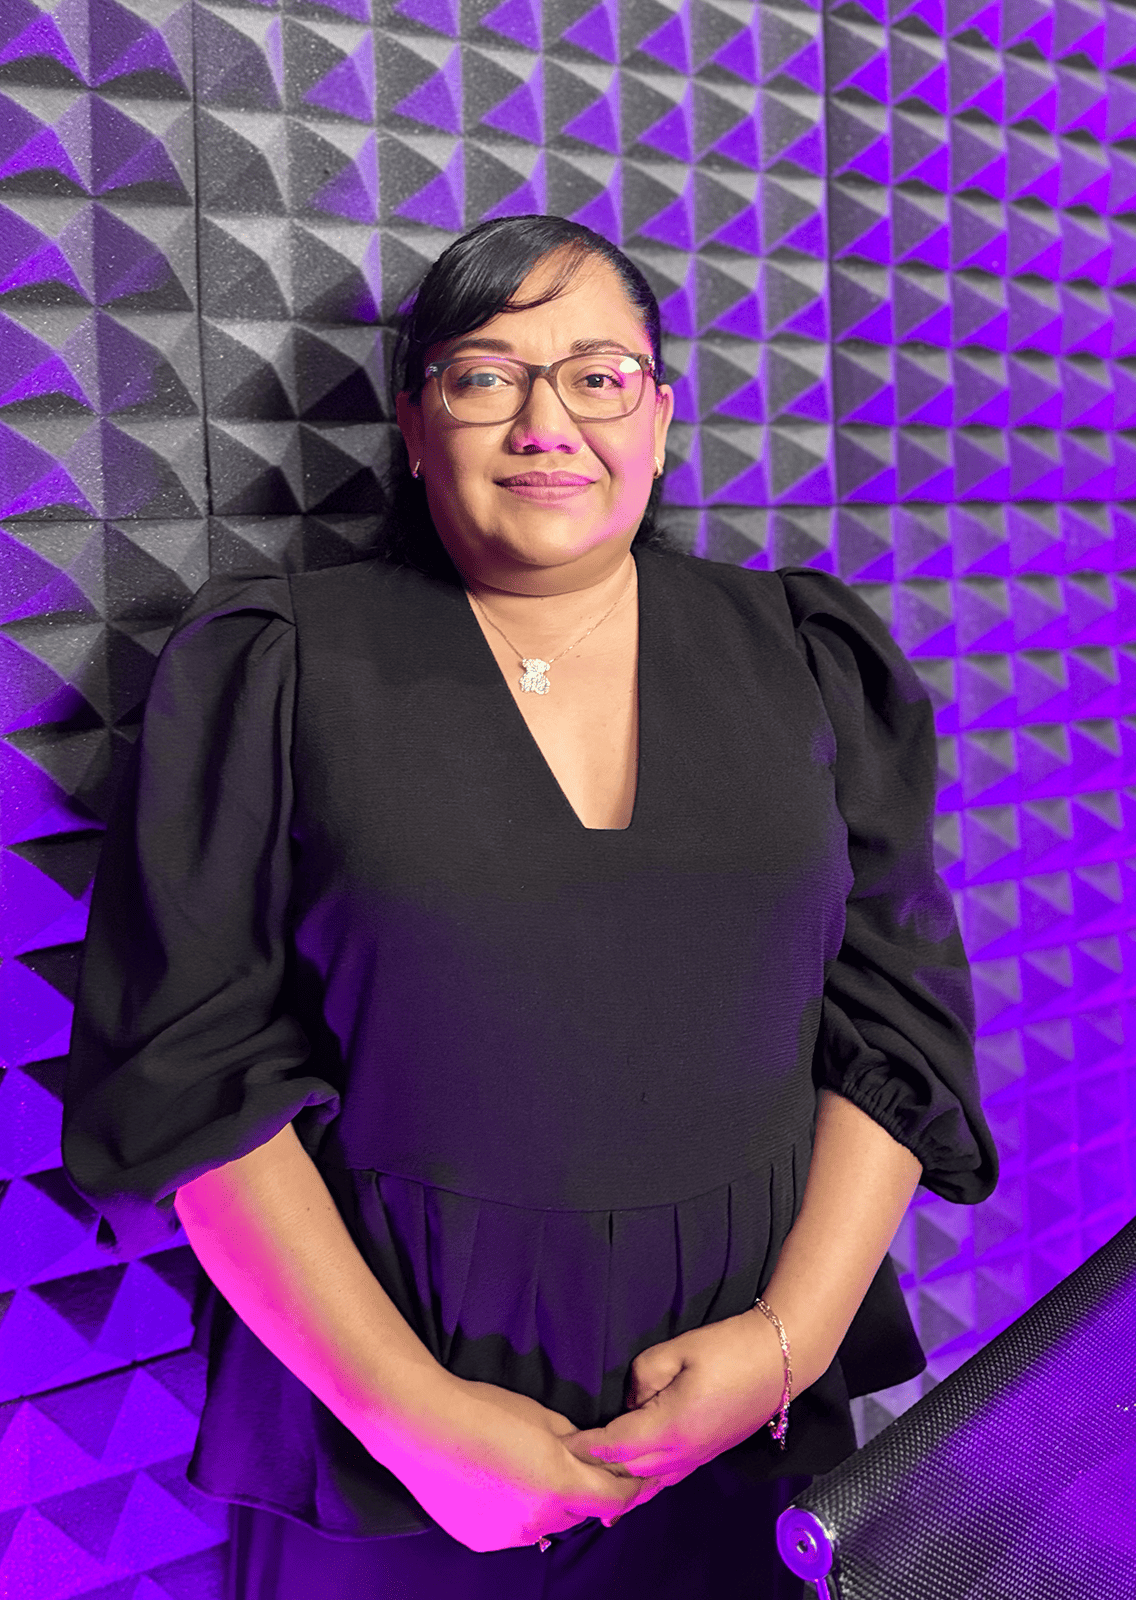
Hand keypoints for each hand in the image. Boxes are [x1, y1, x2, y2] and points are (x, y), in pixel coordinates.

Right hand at [366, 1372, 653, 1551]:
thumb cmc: (484, 1410)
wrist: (422, 1427)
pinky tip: (498, 1484)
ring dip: (549, 1503)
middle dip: (584, 1491)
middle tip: (573, 1464)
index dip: (631, 1487)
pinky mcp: (482, 1540)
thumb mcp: (543, 1417)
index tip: (640, 1476)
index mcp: (560, 1485)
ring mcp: (509, 1536)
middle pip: (579, 1511)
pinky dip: (518, 1511)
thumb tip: (589, 1455)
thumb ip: (575, 1443)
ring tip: (526, 1470)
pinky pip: (515, 1529)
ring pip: (546, 1523)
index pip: (615, 1498)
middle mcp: (539, 1521)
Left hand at [563, 1312, 786, 1510]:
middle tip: (563, 1463)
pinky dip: (642, 1488)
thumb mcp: (677, 1350)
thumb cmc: (727, 1349)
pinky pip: (665, 1480)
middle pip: (627, 1471)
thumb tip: (631, 1401)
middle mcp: (682, 1453)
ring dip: (617, 1486)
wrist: (778, 1361)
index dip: (586, 1445)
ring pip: (647, 1483)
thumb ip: (642, 1378)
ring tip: (588, 1491)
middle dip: (595, 1469)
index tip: (560, 1442)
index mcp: (671, 1427)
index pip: (615, 1446)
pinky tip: (628, 1496)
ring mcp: (697, 1458)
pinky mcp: (706, 1455)